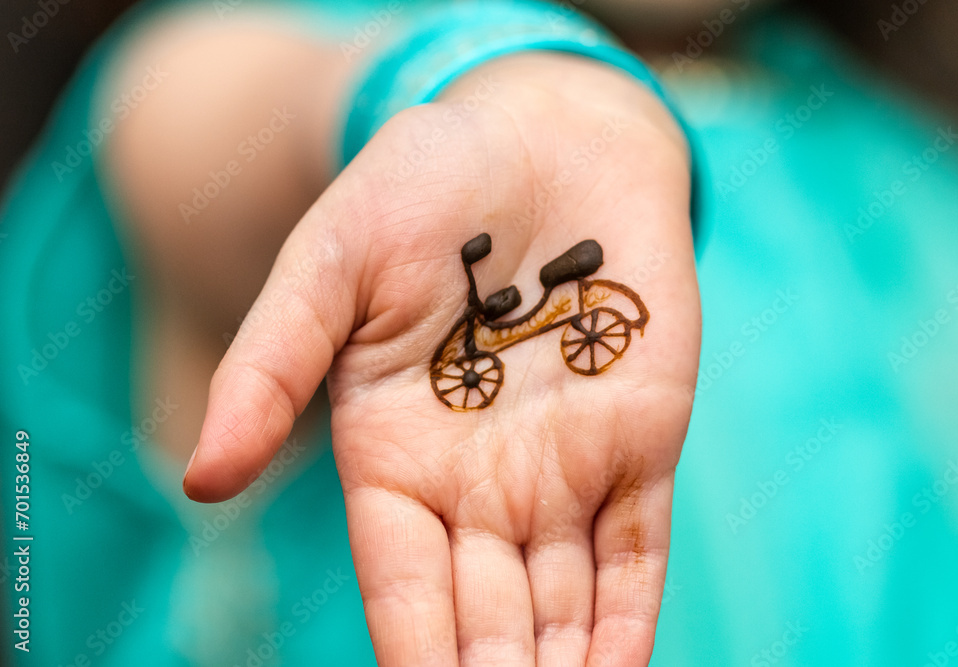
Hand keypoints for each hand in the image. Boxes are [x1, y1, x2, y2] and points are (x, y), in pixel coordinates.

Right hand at [183, 53, 699, 665]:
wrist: (542, 140)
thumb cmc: (423, 190)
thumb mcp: (331, 265)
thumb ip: (272, 366)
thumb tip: (202, 479)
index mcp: (396, 456)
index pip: (402, 582)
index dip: (413, 648)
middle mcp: (479, 482)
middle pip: (486, 613)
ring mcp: (565, 468)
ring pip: (564, 601)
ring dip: (563, 666)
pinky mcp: (640, 441)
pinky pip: (638, 550)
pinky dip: (631, 619)